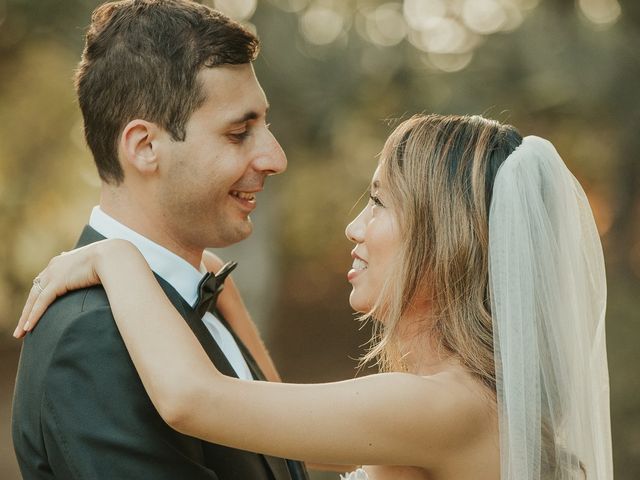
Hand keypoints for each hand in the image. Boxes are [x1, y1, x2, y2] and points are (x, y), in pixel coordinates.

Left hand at [13, 239, 129, 337]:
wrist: (113, 256)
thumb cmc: (112, 260)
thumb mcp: (97, 264)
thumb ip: (90, 270)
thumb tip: (96, 276)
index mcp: (62, 260)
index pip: (44, 280)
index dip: (39, 295)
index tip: (35, 308)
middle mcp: (54, 266)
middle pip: (35, 291)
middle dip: (27, 309)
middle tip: (22, 326)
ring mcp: (54, 273)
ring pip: (34, 299)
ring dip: (26, 317)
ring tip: (20, 333)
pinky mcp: (58, 282)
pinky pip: (41, 302)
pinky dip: (33, 315)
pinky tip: (28, 328)